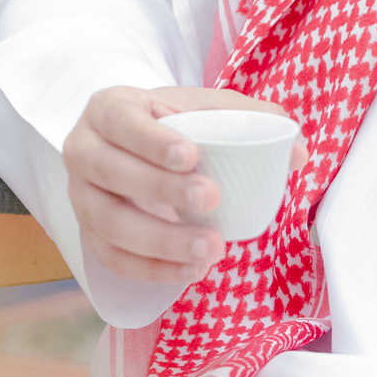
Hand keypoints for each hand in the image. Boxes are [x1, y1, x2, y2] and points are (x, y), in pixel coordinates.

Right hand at [64, 85, 305, 284]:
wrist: (129, 143)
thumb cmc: (169, 122)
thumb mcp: (202, 107)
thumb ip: (248, 118)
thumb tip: (297, 151)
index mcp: (108, 109)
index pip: (122, 122)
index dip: (152, 140)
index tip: (192, 155)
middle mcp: (83, 150)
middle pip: (112, 173)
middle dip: (161, 190)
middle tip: (212, 199)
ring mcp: (80, 196)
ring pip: (109, 224)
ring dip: (161, 241)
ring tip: (211, 248)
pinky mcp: (88, 234)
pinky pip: (113, 259)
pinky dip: (153, 269)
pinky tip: (192, 270)